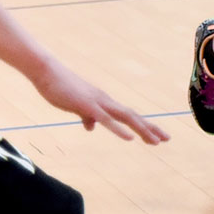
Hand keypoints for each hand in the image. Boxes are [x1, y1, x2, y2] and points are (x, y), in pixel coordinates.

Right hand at [31, 60, 168, 142]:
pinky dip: (119, 130)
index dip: (144, 125)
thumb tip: (91, 127)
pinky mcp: (87, 105)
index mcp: (104, 103)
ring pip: (125, 117)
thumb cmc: (60, 87)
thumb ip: (86, 116)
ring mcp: (98, 102)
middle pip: (133, 116)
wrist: (46, 72)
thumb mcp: (76, 105)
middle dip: (150, 128)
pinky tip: (130, 139)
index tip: (158, 135)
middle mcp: (106, 101)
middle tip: (167, 139)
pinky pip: (106, 120)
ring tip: (156, 141)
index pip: (128, 116)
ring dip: (142, 129)